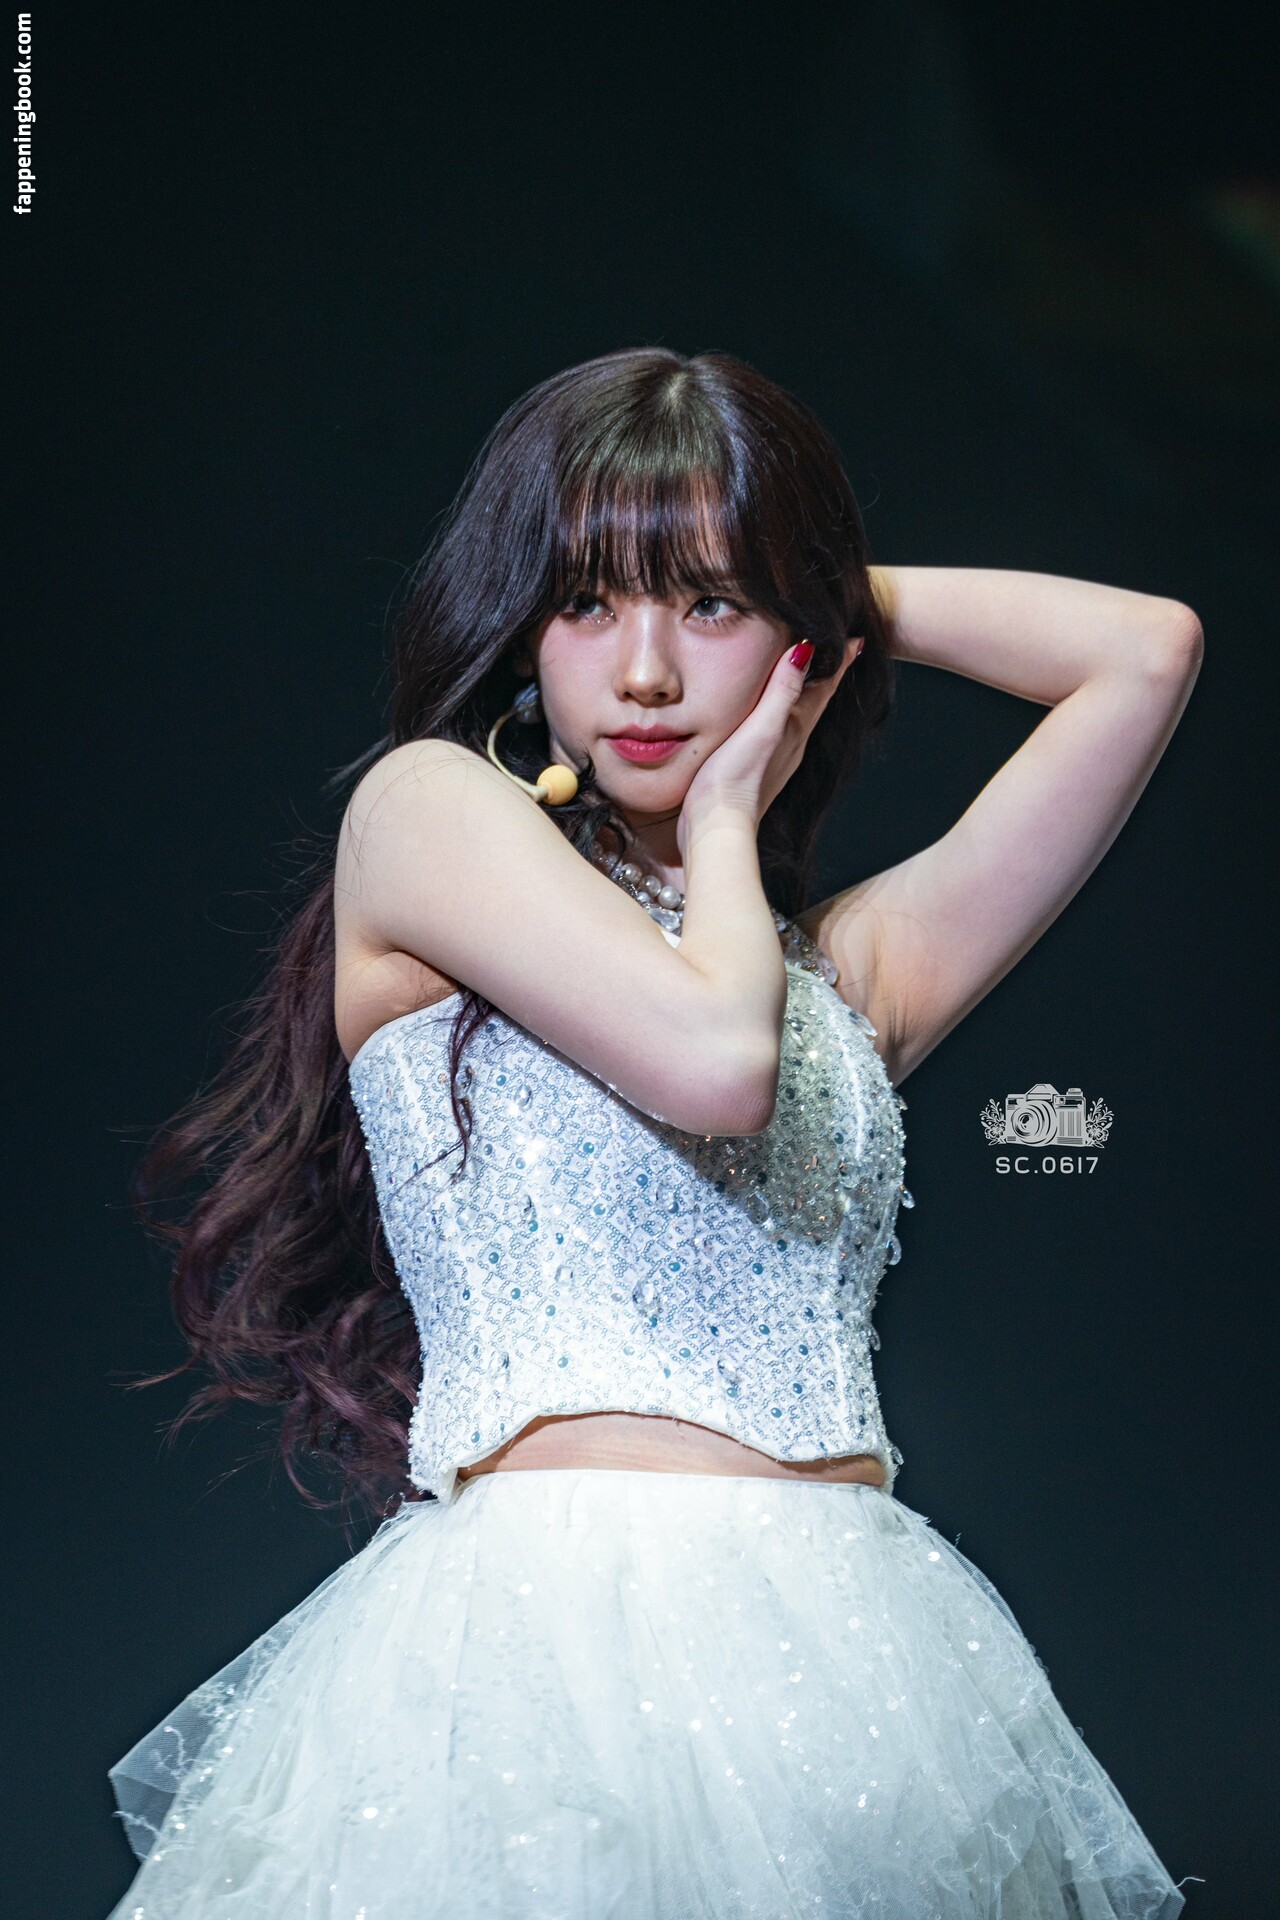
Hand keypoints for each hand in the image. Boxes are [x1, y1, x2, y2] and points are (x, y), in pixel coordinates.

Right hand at [677, 636, 861, 858]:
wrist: (717, 828)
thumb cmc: (735, 780)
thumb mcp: (762, 728)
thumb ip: (782, 691)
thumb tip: (807, 650)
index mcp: (796, 728)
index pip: (824, 688)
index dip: (840, 661)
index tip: (857, 639)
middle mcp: (793, 742)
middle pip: (817, 700)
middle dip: (828, 673)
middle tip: (839, 649)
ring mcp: (777, 757)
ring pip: (800, 715)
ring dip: (807, 692)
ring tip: (810, 675)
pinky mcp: (758, 768)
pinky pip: (780, 730)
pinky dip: (784, 712)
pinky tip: (773, 716)